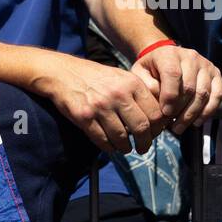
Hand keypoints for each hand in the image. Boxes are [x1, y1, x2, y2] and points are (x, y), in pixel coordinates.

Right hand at [41, 54, 167, 154]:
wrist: (63, 73)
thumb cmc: (95, 76)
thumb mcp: (121, 77)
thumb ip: (138, 93)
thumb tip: (155, 118)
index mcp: (131, 84)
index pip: (155, 113)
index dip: (158, 128)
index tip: (154, 134)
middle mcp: (118, 95)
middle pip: (141, 127)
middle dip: (145, 143)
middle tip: (143, 148)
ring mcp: (100, 107)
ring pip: (121, 136)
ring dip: (126, 147)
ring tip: (126, 148)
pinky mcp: (84, 117)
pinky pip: (101, 139)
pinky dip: (109, 147)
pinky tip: (111, 147)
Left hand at [132, 44, 221, 133]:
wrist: (165, 58)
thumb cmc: (150, 69)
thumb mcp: (140, 74)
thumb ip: (147, 86)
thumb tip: (161, 103)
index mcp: (169, 54)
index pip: (173, 74)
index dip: (170, 96)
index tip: (165, 113)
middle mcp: (190, 56)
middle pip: (189, 87)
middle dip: (180, 110)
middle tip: (171, 126)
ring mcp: (205, 65)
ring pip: (203, 93)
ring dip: (192, 114)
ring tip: (180, 127)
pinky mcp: (216, 74)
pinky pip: (218, 94)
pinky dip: (208, 111)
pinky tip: (197, 122)